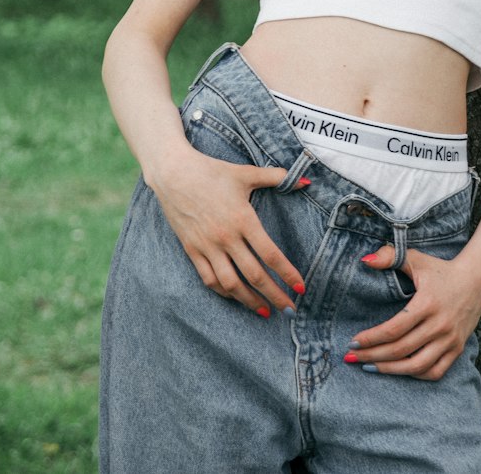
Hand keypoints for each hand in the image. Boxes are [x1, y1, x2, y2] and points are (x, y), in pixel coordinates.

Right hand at [149, 145, 305, 316]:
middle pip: (254, 275)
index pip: (270, 254)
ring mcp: (207, 246)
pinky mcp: (192, 250)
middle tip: (289, 310)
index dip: (287, 273)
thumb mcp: (246, 172)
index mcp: (243, 219)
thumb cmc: (212, 171)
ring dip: (249, 300)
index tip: (300, 287)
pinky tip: (236, 296)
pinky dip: (224, 292)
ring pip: (231, 284)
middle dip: (274, 295)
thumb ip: (277, 177)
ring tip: (264, 310)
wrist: (173, 173)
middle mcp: (226, 237)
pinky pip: (209, 279)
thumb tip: (306, 180)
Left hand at [348, 245, 480, 379]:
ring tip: (370, 368)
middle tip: (353, 357)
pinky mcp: (457, 349)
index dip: (371, 338)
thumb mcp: (416, 259)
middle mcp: (439, 325)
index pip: (394, 329)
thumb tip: (365, 260)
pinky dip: (416, 375)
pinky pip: (435, 371)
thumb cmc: (441, 270)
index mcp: (427, 304)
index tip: (354, 341)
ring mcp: (450, 340)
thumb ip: (390, 256)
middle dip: (373, 356)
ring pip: (417, 365)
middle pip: (401, 349)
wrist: (477, 281)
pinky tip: (399, 370)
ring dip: (391, 370)